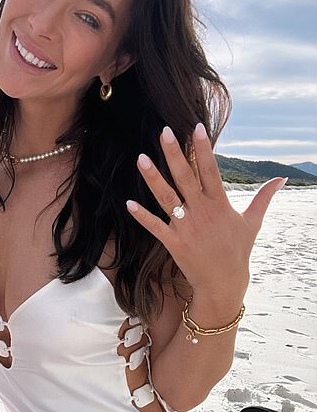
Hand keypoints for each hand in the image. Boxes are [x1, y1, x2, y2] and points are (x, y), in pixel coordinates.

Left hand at [126, 123, 285, 306]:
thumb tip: (282, 179)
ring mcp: (187, 227)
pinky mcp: (174, 243)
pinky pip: (156, 227)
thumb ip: (264, 197)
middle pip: (185, 178)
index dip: (203, 149)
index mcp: (220, 204)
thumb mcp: (252, 222)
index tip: (196, 127)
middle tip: (163, 132)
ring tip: (140, 159)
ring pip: (167, 198)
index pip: (211, 170)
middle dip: (174, 154)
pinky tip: (129, 203)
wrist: (224, 283)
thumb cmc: (237, 250)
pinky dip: (143, 216)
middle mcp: (202, 212)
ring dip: (153, 179)